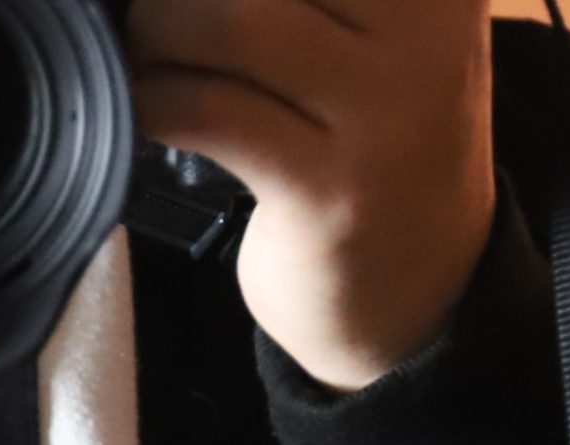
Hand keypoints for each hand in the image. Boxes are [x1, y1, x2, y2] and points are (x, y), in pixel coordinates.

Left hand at [125, 0, 498, 390]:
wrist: (422, 290)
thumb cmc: (377, 142)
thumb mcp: (380, 31)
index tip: (187, 0)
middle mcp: (426, 22)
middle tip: (145, 9)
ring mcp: (383, 108)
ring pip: (229, 18)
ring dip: (155, 30)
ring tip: (144, 53)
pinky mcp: (326, 189)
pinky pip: (207, 111)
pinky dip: (153, 99)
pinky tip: (144, 109)